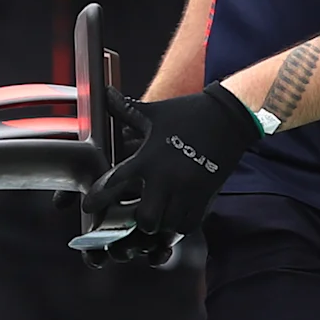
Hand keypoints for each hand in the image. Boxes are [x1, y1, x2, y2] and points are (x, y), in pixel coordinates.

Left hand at [80, 86, 258, 251]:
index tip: (89, 208)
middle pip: (146, 218)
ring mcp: (189, 189)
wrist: (230, 116)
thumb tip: (105, 93)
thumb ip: (126, 110)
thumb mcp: (154, 113)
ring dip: (159, 225)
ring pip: (168, 225)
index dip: (98, 198)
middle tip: (135, 215)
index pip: (115, 183)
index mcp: (148, 158)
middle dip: (137, 222)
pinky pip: (190, 224)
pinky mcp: (207, 196)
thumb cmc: (188, 113)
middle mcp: (167, 178)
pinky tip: (175, 216)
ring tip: (156, 217)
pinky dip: (179, 225)